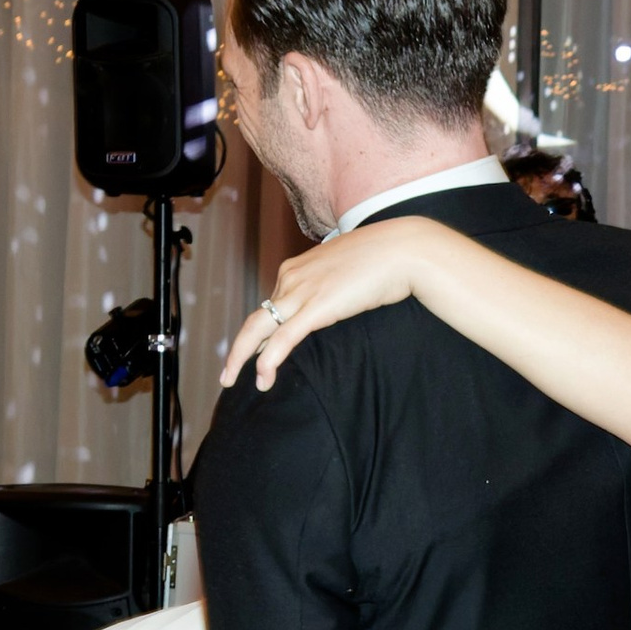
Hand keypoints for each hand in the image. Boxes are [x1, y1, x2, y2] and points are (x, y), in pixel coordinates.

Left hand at [219, 221, 433, 390]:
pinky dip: (269, 360)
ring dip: (243, 359)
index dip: (260, 333)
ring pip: (259, 329)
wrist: (403, 249)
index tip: (256, 353)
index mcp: (296, 269)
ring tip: (233, 381)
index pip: (270, 305)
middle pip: (255, 319)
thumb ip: (330, 284)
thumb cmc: (384, 258)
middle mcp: (291, 278)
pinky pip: (284, 338)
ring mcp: (302, 292)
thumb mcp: (345, 269)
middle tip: (227, 374)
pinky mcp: (317, 307)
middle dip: (238, 349)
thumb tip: (332, 299)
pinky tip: (263, 379)